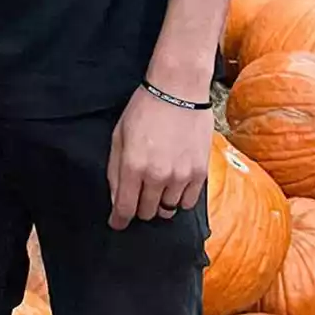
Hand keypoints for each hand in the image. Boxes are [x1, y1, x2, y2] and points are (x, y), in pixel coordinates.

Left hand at [107, 85, 212, 229]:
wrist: (179, 91)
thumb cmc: (144, 109)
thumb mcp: (119, 135)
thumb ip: (115, 170)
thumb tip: (116, 198)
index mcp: (133, 166)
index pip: (125, 209)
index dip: (119, 221)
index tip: (117, 223)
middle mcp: (157, 176)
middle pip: (146, 213)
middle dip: (138, 208)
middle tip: (138, 195)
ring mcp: (181, 176)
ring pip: (167, 210)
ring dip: (159, 203)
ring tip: (157, 186)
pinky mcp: (200, 173)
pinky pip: (188, 202)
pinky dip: (179, 199)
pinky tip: (174, 185)